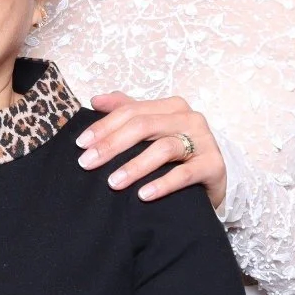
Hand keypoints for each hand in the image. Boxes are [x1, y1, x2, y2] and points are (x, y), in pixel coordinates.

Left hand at [76, 92, 224, 207]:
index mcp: (171, 107)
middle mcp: (189, 118)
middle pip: (143, 126)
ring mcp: (204, 141)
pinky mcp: (214, 165)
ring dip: (134, 166)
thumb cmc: (177, 155)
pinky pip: (185, 174)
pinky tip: (143, 195)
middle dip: (111, 145)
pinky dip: (162, 184)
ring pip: (163, 148)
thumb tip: (96, 100)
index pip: (131, 111)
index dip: (104, 126)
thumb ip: (127, 111)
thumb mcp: (152, 131)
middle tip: (87, 163)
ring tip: (112, 182)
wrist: (211, 181)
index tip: (81, 144)